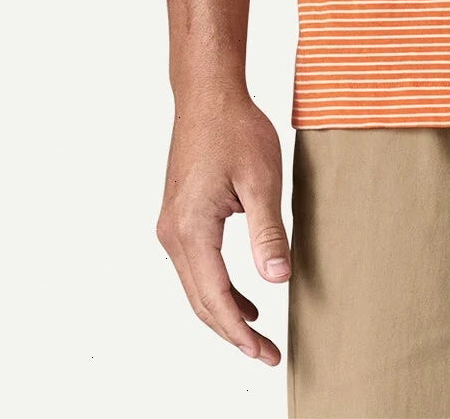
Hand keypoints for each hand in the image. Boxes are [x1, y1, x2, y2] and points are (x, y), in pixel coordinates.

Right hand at [155, 88, 292, 364]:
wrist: (208, 95)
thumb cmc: (235, 129)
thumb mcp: (262, 180)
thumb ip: (267, 232)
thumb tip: (277, 279)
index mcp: (192, 229)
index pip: (215, 299)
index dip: (240, 334)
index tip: (266, 354)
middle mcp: (173, 233)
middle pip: (201, 301)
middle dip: (232, 334)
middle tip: (266, 354)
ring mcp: (172, 226)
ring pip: (196, 287)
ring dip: (224, 313)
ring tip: (257, 334)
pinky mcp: (179, 217)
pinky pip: (196, 267)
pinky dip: (218, 288)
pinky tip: (243, 297)